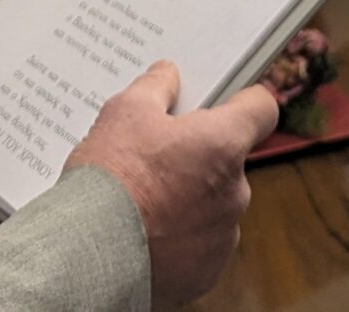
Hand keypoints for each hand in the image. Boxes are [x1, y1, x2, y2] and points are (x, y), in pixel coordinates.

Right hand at [65, 61, 281, 308]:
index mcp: (223, 145)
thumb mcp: (124, 113)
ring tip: (145, 200)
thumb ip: (155, 87)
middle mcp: (234, 192)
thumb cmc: (110, 180)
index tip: (227, 102)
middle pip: (228, 161)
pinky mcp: (205, 274)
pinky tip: (146, 233)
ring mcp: (222, 236)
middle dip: (199, 158)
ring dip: (190, 200)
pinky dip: (180, 239)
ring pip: (214, 206)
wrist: (88, 255)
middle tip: (158, 157)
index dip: (244, 101)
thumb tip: (168, 75)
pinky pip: (200, 245)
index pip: (261, 109)